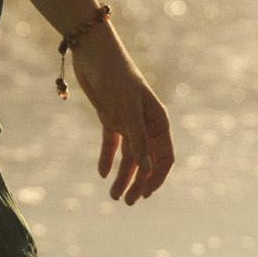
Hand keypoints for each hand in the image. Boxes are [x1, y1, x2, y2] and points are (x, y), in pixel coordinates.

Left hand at [69, 28, 174, 203]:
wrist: (93, 53)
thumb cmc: (115, 78)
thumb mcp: (126, 111)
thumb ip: (137, 140)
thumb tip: (147, 170)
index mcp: (158, 121)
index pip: (164, 157)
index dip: (156, 178)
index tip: (145, 195)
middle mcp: (145, 123)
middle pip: (146, 161)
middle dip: (139, 182)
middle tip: (127, 203)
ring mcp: (128, 121)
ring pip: (129, 155)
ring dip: (123, 176)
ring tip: (114, 196)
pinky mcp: (110, 116)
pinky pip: (111, 143)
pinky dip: (107, 158)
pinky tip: (102, 173)